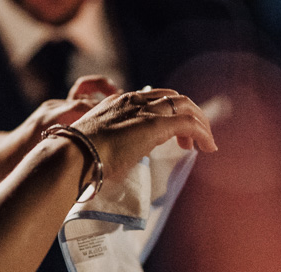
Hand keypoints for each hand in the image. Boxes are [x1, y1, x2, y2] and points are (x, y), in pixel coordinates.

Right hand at [70, 87, 217, 180]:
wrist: (72, 156)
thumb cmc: (78, 159)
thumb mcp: (97, 147)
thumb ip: (111, 148)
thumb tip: (118, 164)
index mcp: (117, 102)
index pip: (152, 99)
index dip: (168, 113)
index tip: (175, 136)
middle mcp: (132, 100)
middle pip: (172, 98)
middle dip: (188, 116)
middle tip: (192, 142)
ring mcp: (144, 110)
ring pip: (184, 106)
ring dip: (199, 124)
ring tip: (205, 145)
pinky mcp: (155, 124)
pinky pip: (188, 123)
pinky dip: (202, 133)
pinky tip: (208, 147)